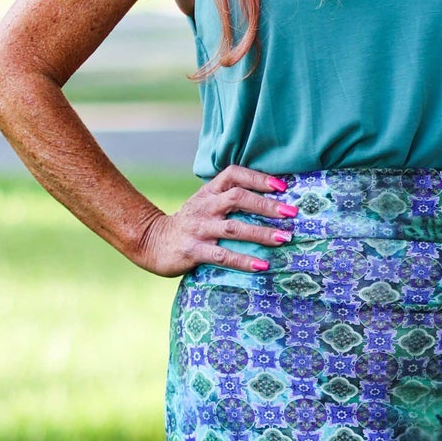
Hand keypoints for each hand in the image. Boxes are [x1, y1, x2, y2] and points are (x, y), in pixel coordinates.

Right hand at [135, 164, 295, 276]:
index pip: (233, 175)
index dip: (258, 178)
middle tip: (291, 212)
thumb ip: (227, 198)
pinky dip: (244, 260)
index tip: (281, 186)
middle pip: (237, 198)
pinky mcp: (194, 251)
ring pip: (234, 227)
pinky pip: (222, 256)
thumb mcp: (204, 203)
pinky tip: (262, 265)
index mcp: (208, 192)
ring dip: (261, 233)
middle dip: (266, 204)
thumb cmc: (188, 224)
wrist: (150, 242)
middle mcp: (205, 207)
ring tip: (284, 238)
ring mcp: (199, 229)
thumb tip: (269, 199)